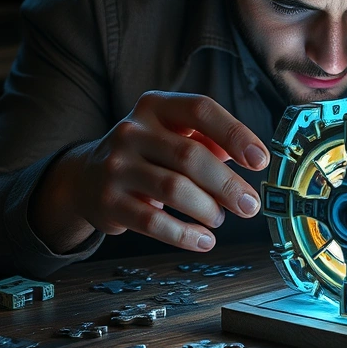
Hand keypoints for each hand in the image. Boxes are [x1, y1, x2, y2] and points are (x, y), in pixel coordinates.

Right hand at [33, 92, 267, 252]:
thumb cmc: (147, 154)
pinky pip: (154, 222)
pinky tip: (204, 240)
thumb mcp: (173, 135)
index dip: (235, 134)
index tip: (260, 161)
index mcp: (155, 106)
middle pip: (191, 156)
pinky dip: (185, 235)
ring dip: (208, 209)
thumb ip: (210, 141)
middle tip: (250, 205)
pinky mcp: (109, 202)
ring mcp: (116, 166)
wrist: (86, 178)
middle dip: (228, 185)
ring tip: (220, 219)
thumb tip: (251, 158)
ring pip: (174, 189)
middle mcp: (132, 131)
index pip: (200, 110)